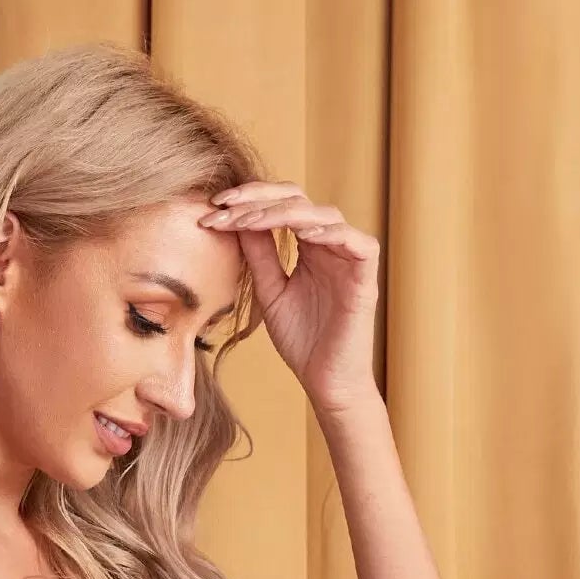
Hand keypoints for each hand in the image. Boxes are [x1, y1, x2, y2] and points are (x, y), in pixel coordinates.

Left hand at [199, 181, 380, 416]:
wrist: (326, 381)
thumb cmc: (302, 340)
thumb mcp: (270, 291)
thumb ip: (259, 256)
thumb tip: (236, 220)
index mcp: (308, 245)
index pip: (280, 204)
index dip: (248, 201)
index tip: (212, 208)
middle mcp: (330, 243)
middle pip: (299, 197)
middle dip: (257, 198)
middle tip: (223, 205)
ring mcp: (350, 256)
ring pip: (323, 214)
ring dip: (282, 214)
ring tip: (249, 221)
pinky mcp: (366, 275)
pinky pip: (356, 242)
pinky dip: (330, 233)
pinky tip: (302, 234)